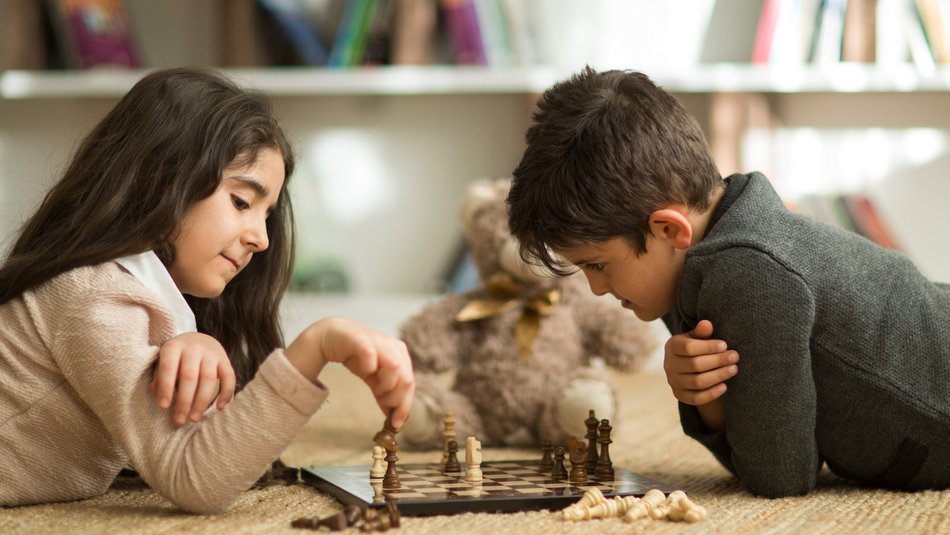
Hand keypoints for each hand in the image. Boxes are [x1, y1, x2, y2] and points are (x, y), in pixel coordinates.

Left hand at [151, 332, 235, 426]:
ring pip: (209, 379)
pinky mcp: (225, 359)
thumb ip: (160, 377)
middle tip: (180, 420)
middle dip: (184, 401)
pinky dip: (226, 393)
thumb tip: (159, 395)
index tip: (164, 407)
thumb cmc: (176, 358)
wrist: (198, 339)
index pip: (169, 368)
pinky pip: (229, 377)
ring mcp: (211, 353)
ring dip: (202, 402)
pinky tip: (219, 407)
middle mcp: (193, 347)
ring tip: (194, 418)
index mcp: (173, 347)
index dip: (166, 388)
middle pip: (190, 376)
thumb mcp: (164, 362)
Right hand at [286, 317, 414, 428]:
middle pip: (406, 379)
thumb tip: (394, 419)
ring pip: (395, 367)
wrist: (331, 336)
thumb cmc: (356, 357)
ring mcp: (378, 341)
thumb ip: (384, 395)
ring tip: (375, 388)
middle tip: (382, 402)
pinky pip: (371, 356)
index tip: (396, 424)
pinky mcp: (361, 339)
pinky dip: (370, 368)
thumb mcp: (373, 379)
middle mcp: (393, 346)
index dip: (404, 406)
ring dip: (386, 385)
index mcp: (400, 355)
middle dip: (395, 399)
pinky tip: (364, 371)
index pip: (409, 383)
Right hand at [663, 320, 738, 405]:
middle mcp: (669, 365)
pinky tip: (725, 386)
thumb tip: (707, 324)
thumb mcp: (697, 337)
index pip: (688, 348)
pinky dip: (711, 393)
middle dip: (718, 361)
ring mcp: (673, 382)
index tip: (725, 345)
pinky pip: (696, 398)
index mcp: (672, 346)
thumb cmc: (696, 347)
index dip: (708, 347)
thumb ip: (701, 332)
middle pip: (695, 365)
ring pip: (697, 382)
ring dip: (718, 376)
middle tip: (735, 356)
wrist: (687, 367)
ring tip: (734, 369)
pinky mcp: (680, 395)